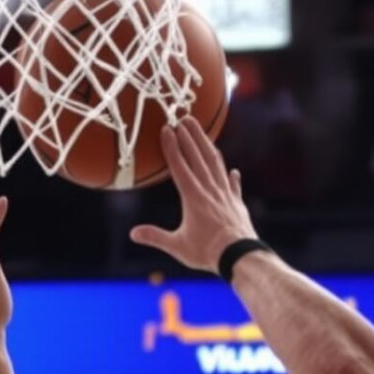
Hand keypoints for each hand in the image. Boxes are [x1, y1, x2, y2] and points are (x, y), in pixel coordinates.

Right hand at [128, 118, 257, 272]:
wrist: (240, 256)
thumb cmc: (207, 252)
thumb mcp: (177, 246)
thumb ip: (155, 237)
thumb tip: (133, 233)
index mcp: (193, 197)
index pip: (179, 166)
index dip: (172, 147)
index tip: (167, 128)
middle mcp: (210, 190)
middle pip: (198, 157)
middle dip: (190, 136)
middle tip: (184, 117)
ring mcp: (225, 195)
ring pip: (216, 164)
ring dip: (207, 146)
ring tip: (201, 132)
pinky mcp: (237, 204)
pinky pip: (234, 186)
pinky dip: (232, 177)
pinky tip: (233, 170)